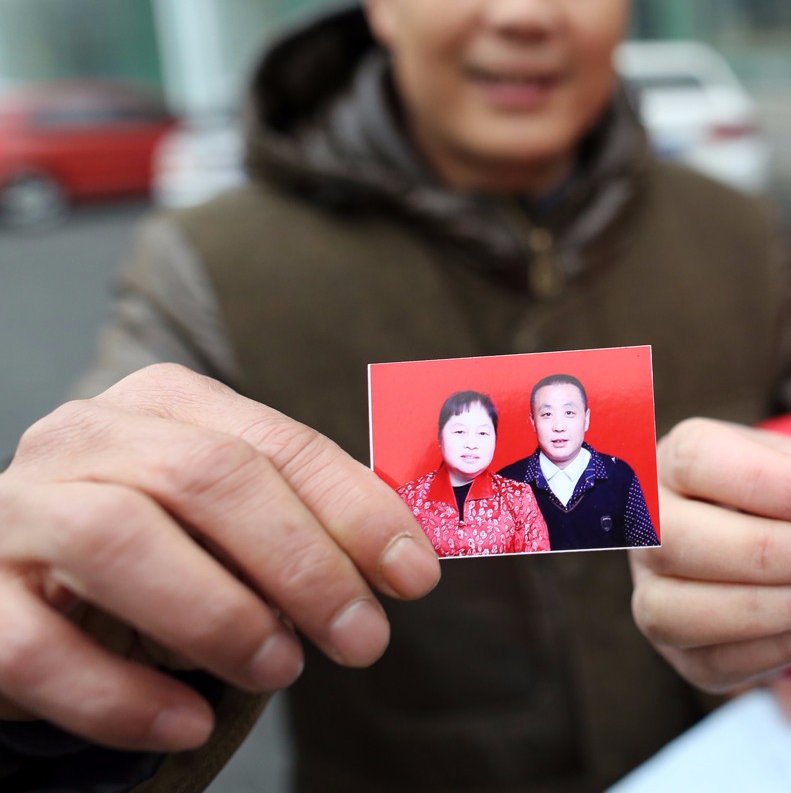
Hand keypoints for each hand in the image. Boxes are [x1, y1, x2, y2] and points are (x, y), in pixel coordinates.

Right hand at [0, 363, 440, 750]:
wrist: (17, 586)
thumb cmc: (153, 545)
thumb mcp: (226, 516)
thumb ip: (303, 521)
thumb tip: (404, 565)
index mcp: (161, 404)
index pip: (273, 441)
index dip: (354, 509)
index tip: (415, 576)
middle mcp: (82, 439)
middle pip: (205, 479)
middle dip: (302, 563)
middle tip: (363, 639)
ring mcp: (16, 516)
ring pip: (118, 539)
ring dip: (219, 614)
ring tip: (282, 671)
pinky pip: (40, 649)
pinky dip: (123, 696)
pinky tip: (189, 722)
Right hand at [629, 419, 790, 693]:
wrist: (781, 541)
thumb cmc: (789, 495)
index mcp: (674, 460)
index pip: (696, 460)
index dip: (765, 482)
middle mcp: (647, 525)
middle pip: (673, 539)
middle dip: (765, 552)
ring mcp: (653, 592)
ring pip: (675, 612)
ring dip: (766, 609)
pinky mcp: (679, 650)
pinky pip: (714, 662)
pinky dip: (780, 645)